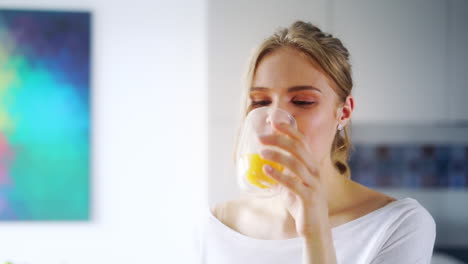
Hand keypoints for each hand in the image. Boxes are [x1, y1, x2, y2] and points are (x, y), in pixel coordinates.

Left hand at [258, 122, 328, 236]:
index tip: (273, 120)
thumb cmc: (302, 204)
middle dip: (278, 139)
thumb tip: (263, 161)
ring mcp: (313, 184)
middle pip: (297, 148)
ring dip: (277, 155)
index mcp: (311, 165)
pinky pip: (293, 184)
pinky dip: (279, 175)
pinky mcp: (309, 198)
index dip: (288, 129)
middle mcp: (314, 171)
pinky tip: (266, 170)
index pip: (301, 141)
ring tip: (261, 152)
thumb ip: (283, 171)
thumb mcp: (292, 183)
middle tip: (260, 137)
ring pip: (296, 163)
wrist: (315, 228)